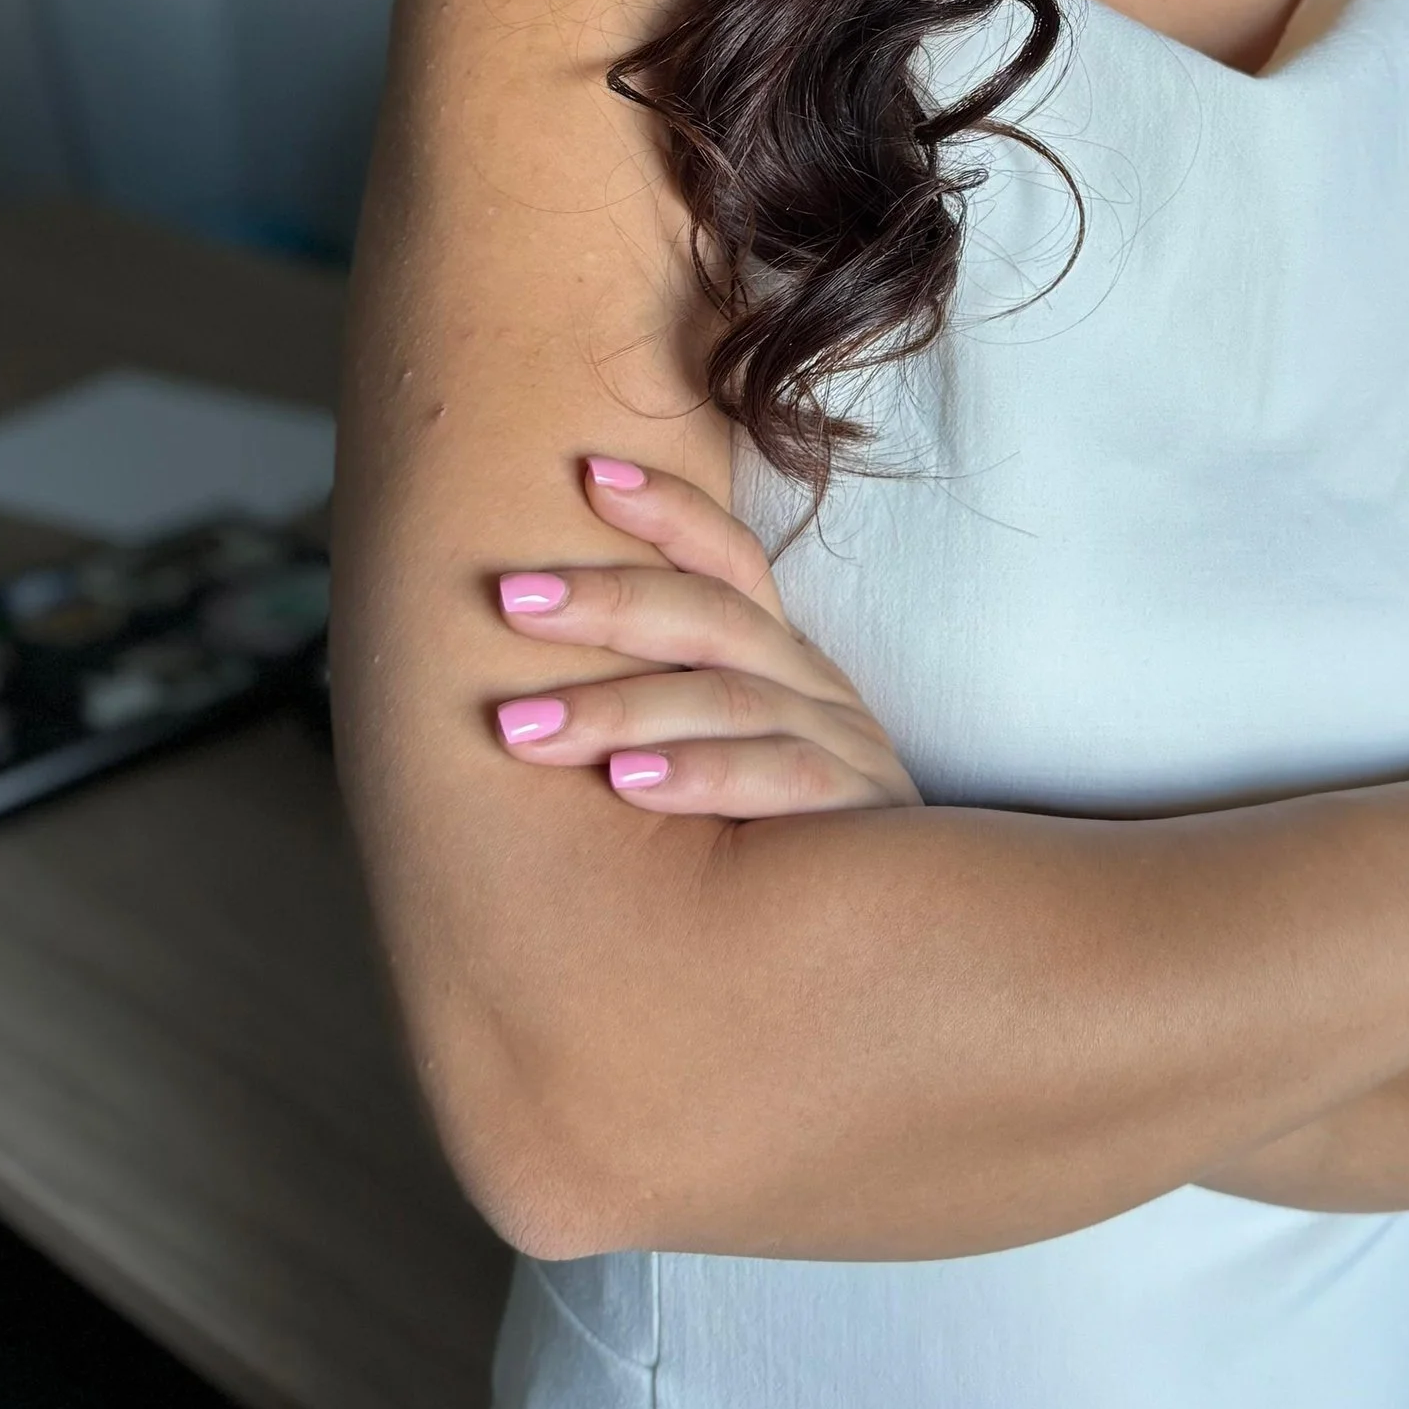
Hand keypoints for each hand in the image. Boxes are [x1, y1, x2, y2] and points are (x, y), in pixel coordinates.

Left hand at [489, 456, 921, 817]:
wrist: (900, 934)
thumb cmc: (777, 845)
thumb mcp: (720, 759)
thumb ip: (656, 714)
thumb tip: (519, 693)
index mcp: (780, 658)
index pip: (730, 560)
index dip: (669, 510)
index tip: (587, 473)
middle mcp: (812, 685)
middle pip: (711, 615)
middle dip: (606, 600)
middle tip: (508, 599)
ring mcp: (844, 744)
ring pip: (729, 698)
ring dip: (619, 707)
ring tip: (524, 726)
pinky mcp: (861, 812)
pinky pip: (783, 777)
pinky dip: (704, 774)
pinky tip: (629, 783)